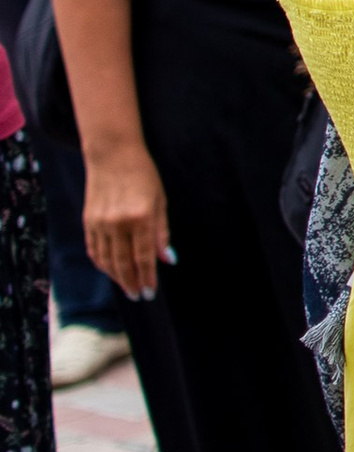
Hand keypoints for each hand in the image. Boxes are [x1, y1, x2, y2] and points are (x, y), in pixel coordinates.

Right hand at [79, 141, 170, 301]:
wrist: (113, 154)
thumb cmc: (143, 175)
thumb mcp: (160, 200)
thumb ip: (162, 232)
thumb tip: (168, 259)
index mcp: (140, 217)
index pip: (144, 257)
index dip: (148, 277)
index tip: (151, 293)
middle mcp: (118, 223)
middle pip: (124, 263)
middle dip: (132, 283)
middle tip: (139, 296)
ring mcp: (100, 223)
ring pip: (107, 260)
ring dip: (117, 277)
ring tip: (127, 287)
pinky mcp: (88, 221)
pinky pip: (94, 249)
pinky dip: (102, 263)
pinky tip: (111, 270)